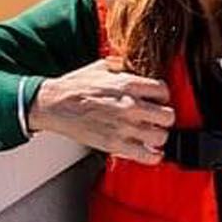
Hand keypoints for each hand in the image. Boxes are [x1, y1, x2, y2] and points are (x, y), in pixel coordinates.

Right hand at [29, 57, 174, 163]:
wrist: (54, 105)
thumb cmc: (74, 87)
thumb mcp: (101, 66)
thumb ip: (123, 67)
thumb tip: (135, 68)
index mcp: (127, 84)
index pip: (163, 90)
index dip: (162, 96)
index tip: (157, 100)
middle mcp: (129, 106)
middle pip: (168, 116)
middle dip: (164, 117)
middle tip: (157, 118)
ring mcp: (123, 127)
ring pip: (161, 136)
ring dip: (158, 135)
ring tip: (151, 133)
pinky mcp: (115, 145)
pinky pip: (147, 155)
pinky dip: (152, 155)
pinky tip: (149, 150)